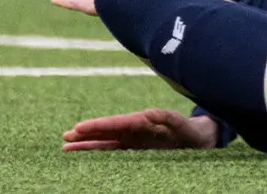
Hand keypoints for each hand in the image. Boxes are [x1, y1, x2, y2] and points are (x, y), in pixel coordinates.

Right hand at [62, 108, 217, 151]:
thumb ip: (168, 118)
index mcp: (144, 122)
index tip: (79, 128)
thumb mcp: (184, 125)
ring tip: (67, 146)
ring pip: (107, 142)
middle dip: (86, 134)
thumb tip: (148, 112)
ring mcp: (136, 140)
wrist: (202, 139)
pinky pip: (115, 151)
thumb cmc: (193, 132)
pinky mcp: (138, 150)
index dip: (97, 126)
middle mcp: (136, 130)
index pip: (116, 124)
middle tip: (64, 137)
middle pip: (106, 132)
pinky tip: (88, 155)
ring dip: (89, 144)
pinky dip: (100, 152)